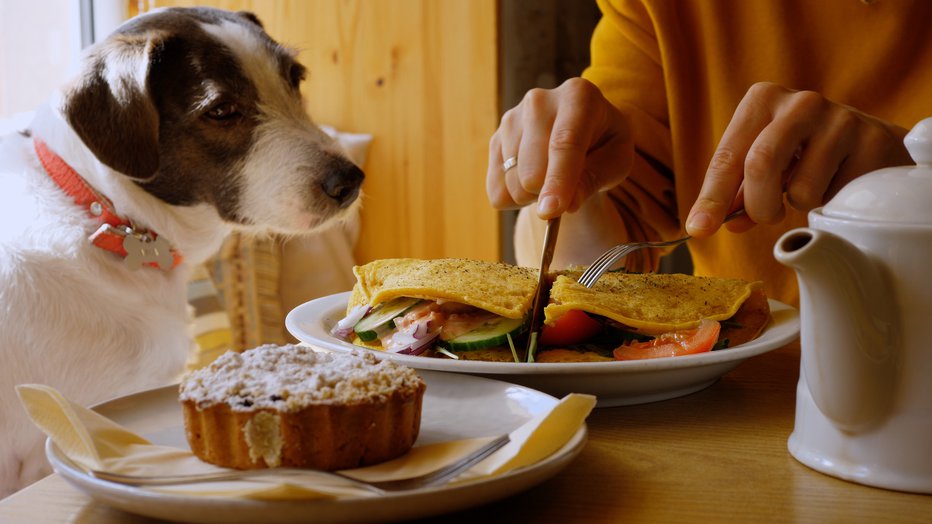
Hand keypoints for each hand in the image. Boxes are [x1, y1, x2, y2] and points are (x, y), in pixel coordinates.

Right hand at [487, 77, 634, 218]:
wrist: (581, 135)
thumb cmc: (603, 147)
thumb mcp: (616, 162)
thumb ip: (594, 180)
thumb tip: (567, 204)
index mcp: (578, 96)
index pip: (564, 142)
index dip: (558, 180)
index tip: (552, 211)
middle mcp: (539, 101)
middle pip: (532, 170)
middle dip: (549, 193)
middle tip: (570, 187)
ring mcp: (511, 119)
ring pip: (513, 183)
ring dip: (534, 196)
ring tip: (552, 177)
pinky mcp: (495, 139)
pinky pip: (497, 190)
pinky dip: (515, 199)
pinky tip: (533, 181)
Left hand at [686, 82, 911, 235]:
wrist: (870, 145)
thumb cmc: (803, 155)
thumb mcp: (766, 163)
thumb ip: (738, 192)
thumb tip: (712, 222)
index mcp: (763, 100)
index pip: (728, 157)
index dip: (712, 198)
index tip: (699, 229)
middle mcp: (801, 102)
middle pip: (760, 164)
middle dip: (758, 206)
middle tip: (767, 216)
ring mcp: (841, 119)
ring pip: (801, 189)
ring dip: (800, 206)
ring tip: (812, 188)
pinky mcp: (873, 143)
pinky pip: (838, 197)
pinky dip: (831, 204)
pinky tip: (839, 184)